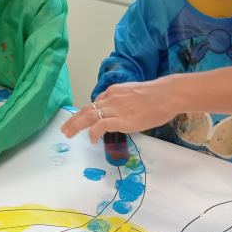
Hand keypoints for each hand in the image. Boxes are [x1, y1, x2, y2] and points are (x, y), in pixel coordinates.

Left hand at [61, 77, 180, 142]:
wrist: (167, 94)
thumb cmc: (157, 95)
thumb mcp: (135, 93)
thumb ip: (125, 101)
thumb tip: (125, 111)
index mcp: (114, 91)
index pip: (95, 102)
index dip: (86, 112)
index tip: (80, 120)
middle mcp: (110, 98)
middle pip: (87, 109)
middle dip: (74, 119)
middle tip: (64, 129)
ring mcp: (115, 109)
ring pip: (89, 116)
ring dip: (76, 126)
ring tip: (68, 134)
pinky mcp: (121, 120)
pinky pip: (101, 126)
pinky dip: (93, 132)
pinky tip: (91, 140)